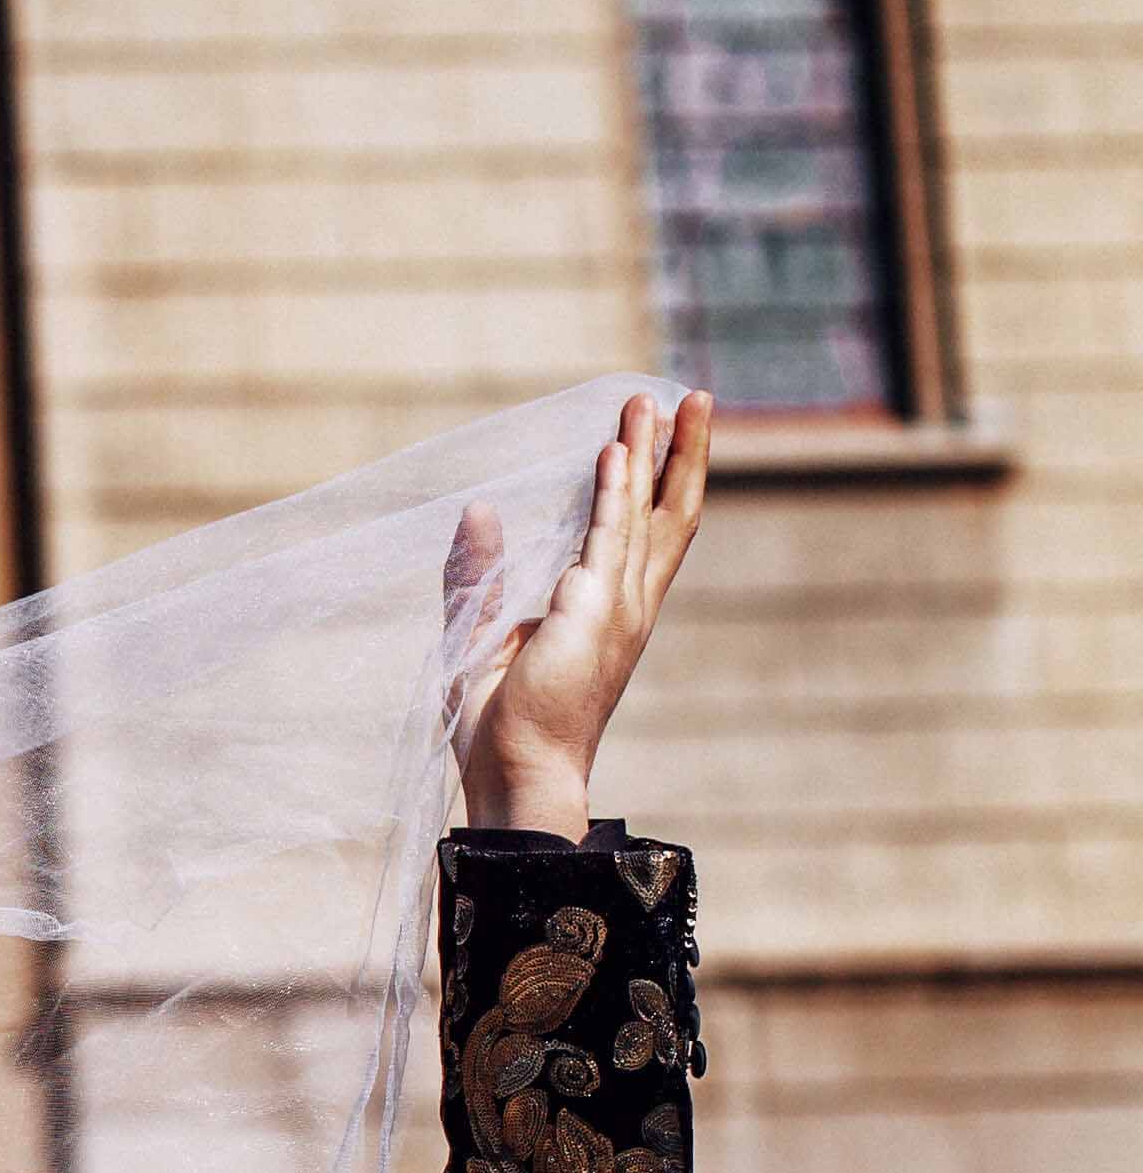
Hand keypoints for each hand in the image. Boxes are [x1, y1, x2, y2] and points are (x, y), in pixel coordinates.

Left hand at [448, 389, 712, 840]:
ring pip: (644, 513)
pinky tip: (614, 451)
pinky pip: (607, 538)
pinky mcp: (592, 613)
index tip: (658, 433)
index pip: (643, 532)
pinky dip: (613, 492)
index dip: (653, 481)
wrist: (517, 775)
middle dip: (681, 453)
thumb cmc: (503, 724)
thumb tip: (479, 511)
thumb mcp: (481, 632)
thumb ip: (480, 573)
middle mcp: (627, 606)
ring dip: (650, 452)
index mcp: (609, 613)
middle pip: (668, 513)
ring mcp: (617, 609)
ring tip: (654, 399)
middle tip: (693, 398)